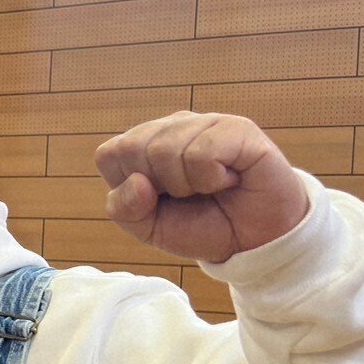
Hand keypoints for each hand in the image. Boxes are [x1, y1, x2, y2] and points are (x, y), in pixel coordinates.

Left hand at [94, 112, 308, 262]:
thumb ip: (124, 209)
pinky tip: (230, 179)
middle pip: (134, 149)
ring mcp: (205, 122)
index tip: (161, 199)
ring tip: (212, 187)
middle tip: (190, 195)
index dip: (130, 187)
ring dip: (187, 185)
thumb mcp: (149, 228)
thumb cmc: (201, 225)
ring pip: (165, 150)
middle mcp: (173, 125)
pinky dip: (212, 179)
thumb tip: (138, 182)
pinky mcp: (238, 128)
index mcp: (146, 143)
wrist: (254, 241)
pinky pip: (202, 152)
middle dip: (159, 187)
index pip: (109, 155)